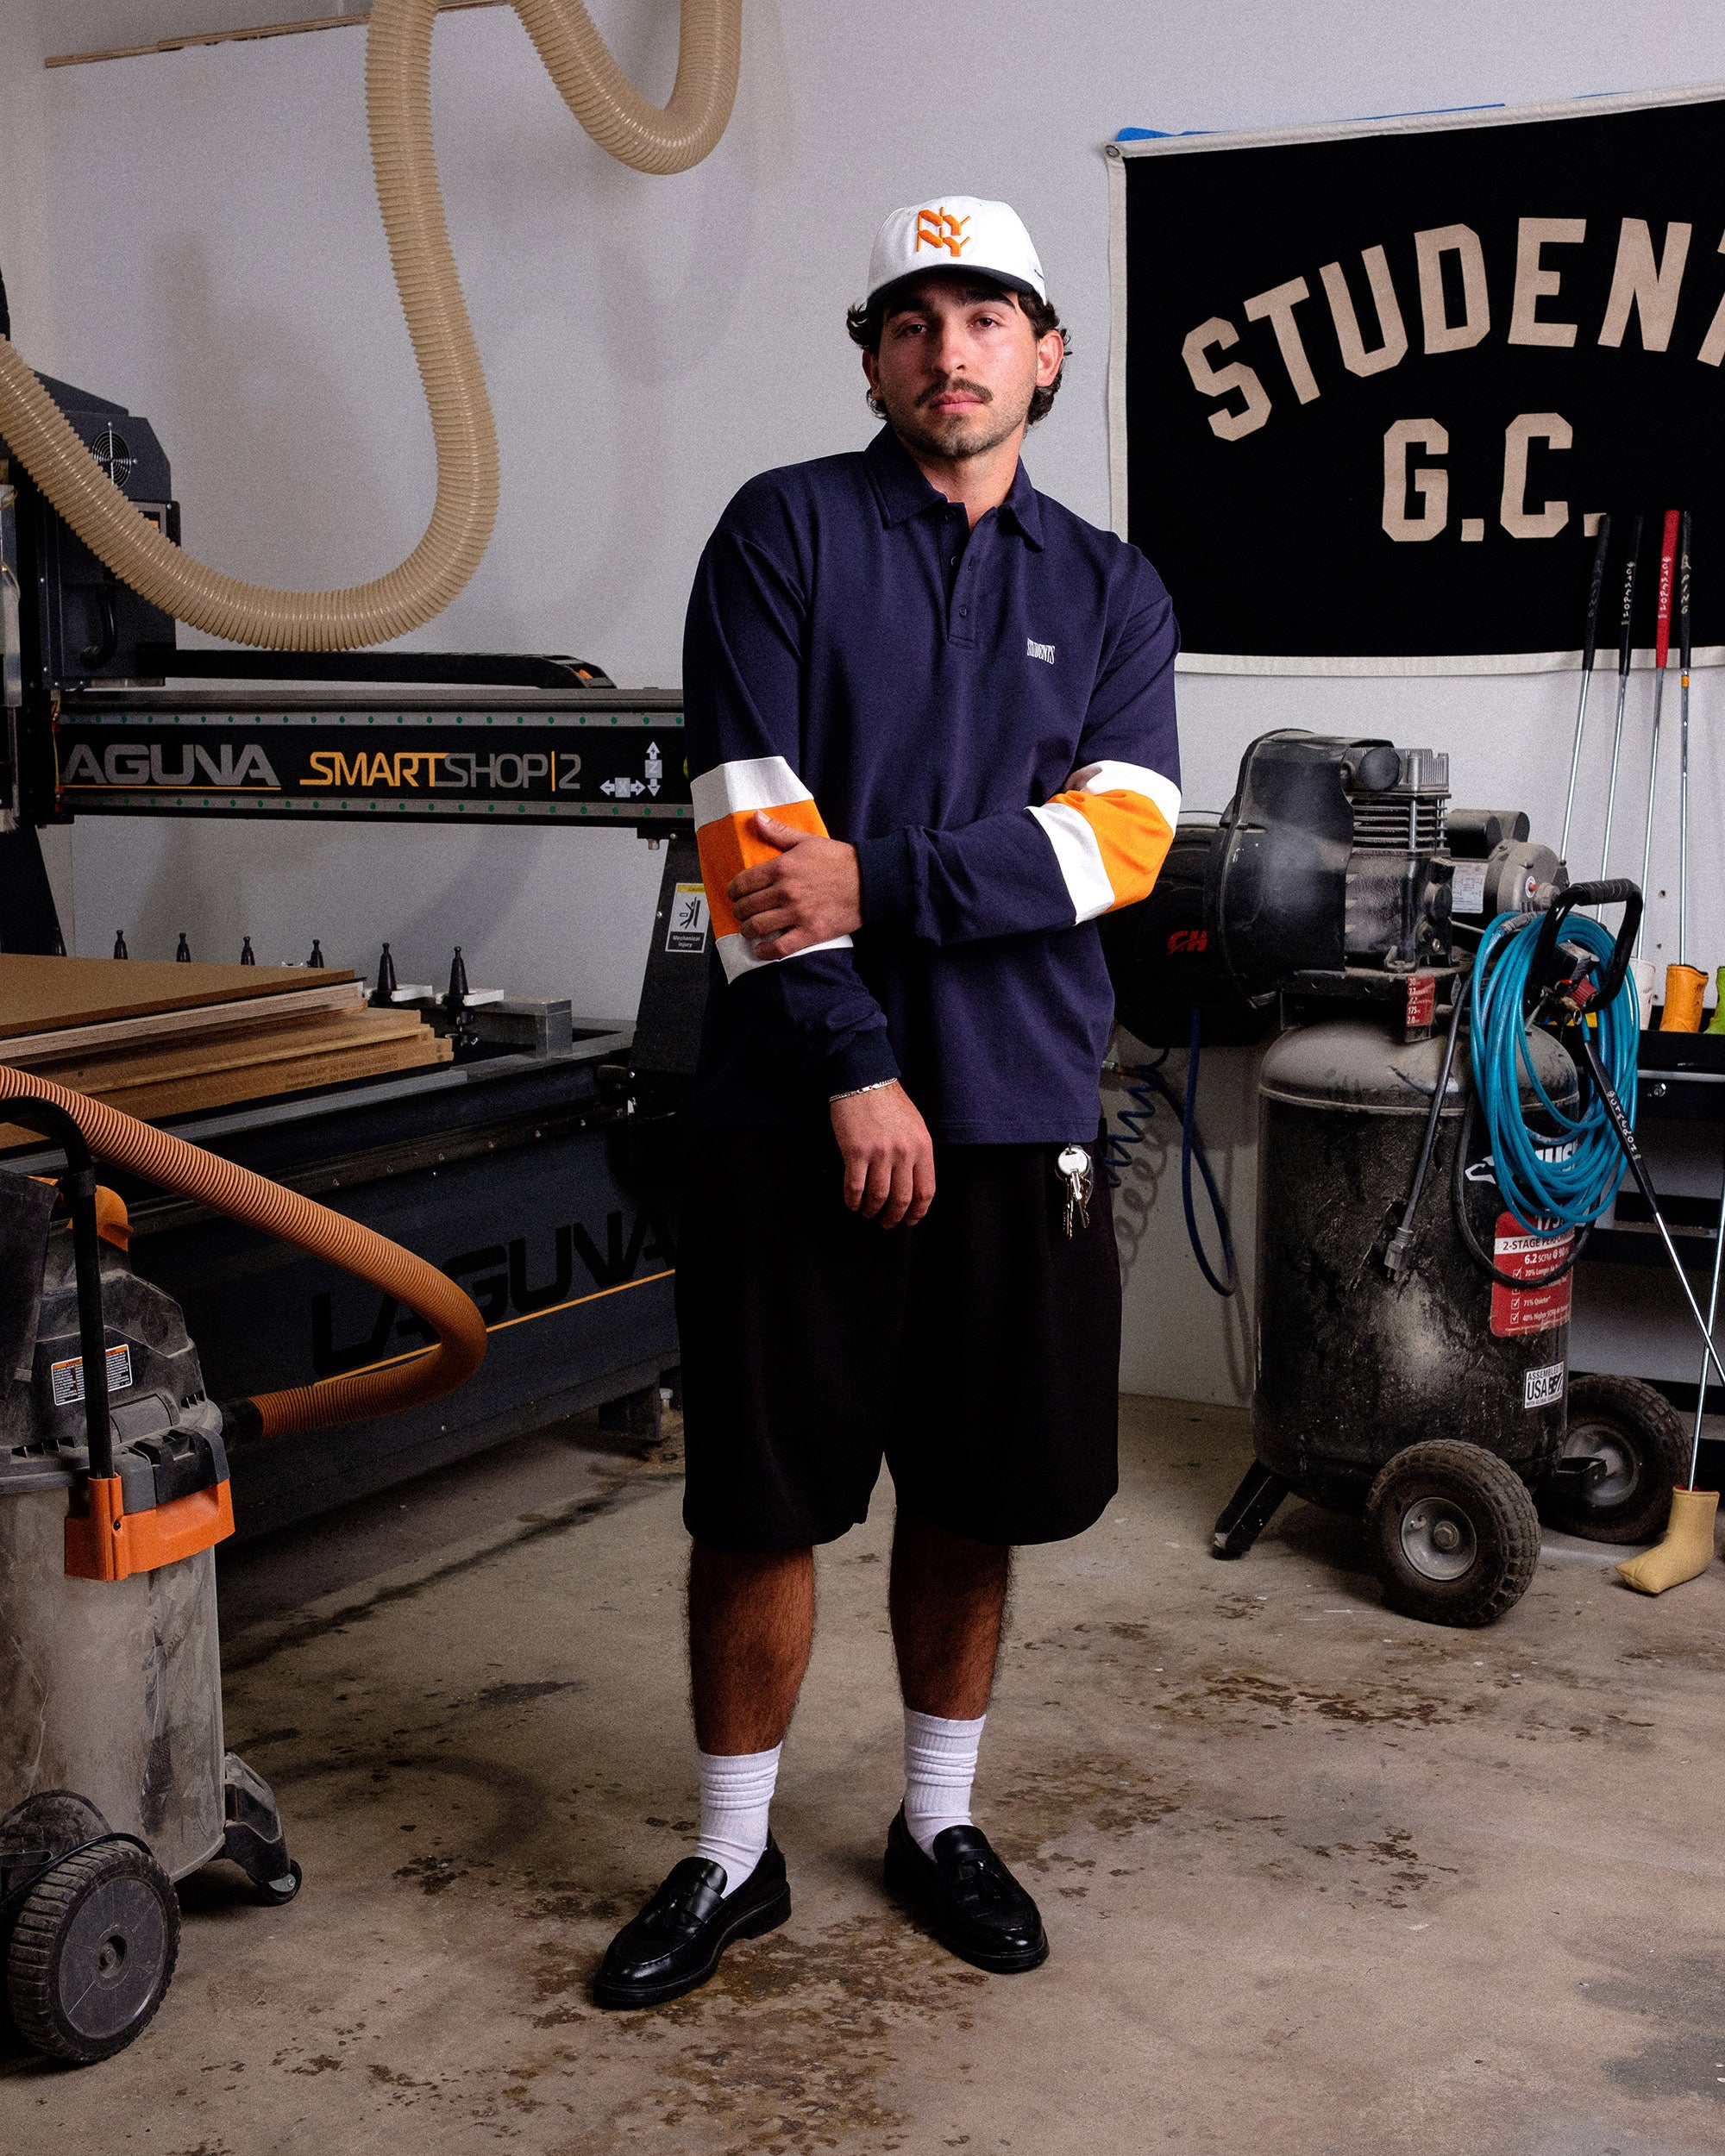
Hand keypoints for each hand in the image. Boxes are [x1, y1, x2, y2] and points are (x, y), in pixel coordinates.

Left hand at [729, 812, 862, 958]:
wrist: (871, 881)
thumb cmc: (840, 860)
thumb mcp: (808, 840)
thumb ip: (779, 832)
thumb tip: (755, 817)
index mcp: (782, 867)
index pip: (743, 882)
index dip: (733, 891)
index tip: (734, 894)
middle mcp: (786, 891)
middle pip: (747, 906)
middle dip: (739, 911)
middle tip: (741, 912)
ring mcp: (797, 914)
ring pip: (757, 927)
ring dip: (747, 930)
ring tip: (748, 929)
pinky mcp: (810, 932)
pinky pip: (779, 947)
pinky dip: (765, 951)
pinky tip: (760, 950)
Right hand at [831, 1082, 934, 1227]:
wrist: (863, 1080)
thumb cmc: (889, 1102)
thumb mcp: (915, 1126)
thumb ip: (917, 1154)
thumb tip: (912, 1184)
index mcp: (922, 1147)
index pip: (925, 1191)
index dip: (918, 1212)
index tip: (910, 1220)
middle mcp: (904, 1153)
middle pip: (902, 1199)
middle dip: (894, 1217)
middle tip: (887, 1223)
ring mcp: (879, 1153)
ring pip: (878, 1197)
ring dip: (872, 1210)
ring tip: (868, 1213)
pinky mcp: (855, 1151)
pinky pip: (855, 1186)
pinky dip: (853, 1200)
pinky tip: (852, 1203)